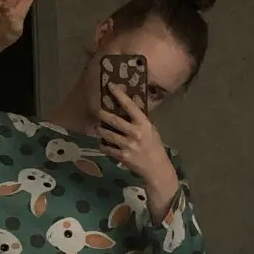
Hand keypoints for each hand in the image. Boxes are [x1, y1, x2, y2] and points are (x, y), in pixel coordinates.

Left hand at [98, 87, 175, 201]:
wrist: (156, 168)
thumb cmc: (154, 146)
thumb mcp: (151, 129)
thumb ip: (140, 118)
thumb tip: (133, 100)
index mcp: (144, 124)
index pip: (130, 106)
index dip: (119, 95)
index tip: (110, 86)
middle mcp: (135, 133)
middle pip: (114, 120)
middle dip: (103, 114)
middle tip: (96, 110)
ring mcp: (128, 145)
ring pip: (108, 134)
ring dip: (100, 130)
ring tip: (97, 128)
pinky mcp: (122, 156)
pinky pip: (107, 148)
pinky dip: (103, 145)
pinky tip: (101, 143)